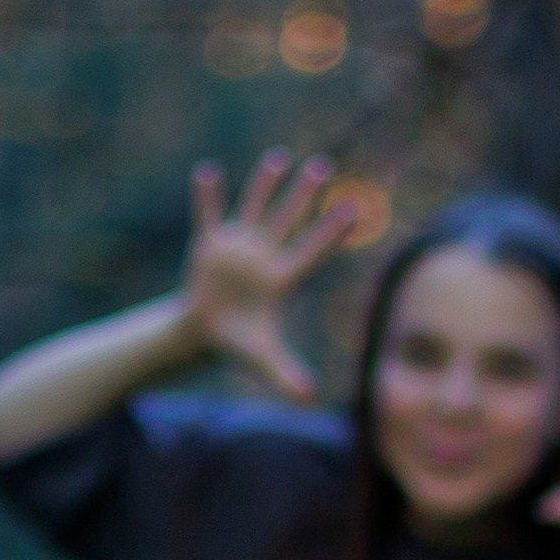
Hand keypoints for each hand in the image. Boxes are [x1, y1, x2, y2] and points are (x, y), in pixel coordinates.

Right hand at [179, 150, 357, 401]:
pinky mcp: (210, 245)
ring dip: (265, 184)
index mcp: (282, 279)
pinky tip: (207, 173)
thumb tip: (309, 400)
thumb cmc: (240, 343)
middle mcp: (264, 256)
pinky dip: (207, 197)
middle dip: (304, 194)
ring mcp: (238, 247)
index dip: (331, 233)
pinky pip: (208, 215)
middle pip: (289, 219)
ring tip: (279, 158)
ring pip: (255, 207)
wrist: (206, 333)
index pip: (312, 251)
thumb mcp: (263, 360)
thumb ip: (286, 376)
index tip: (353, 210)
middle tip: (323, 166)